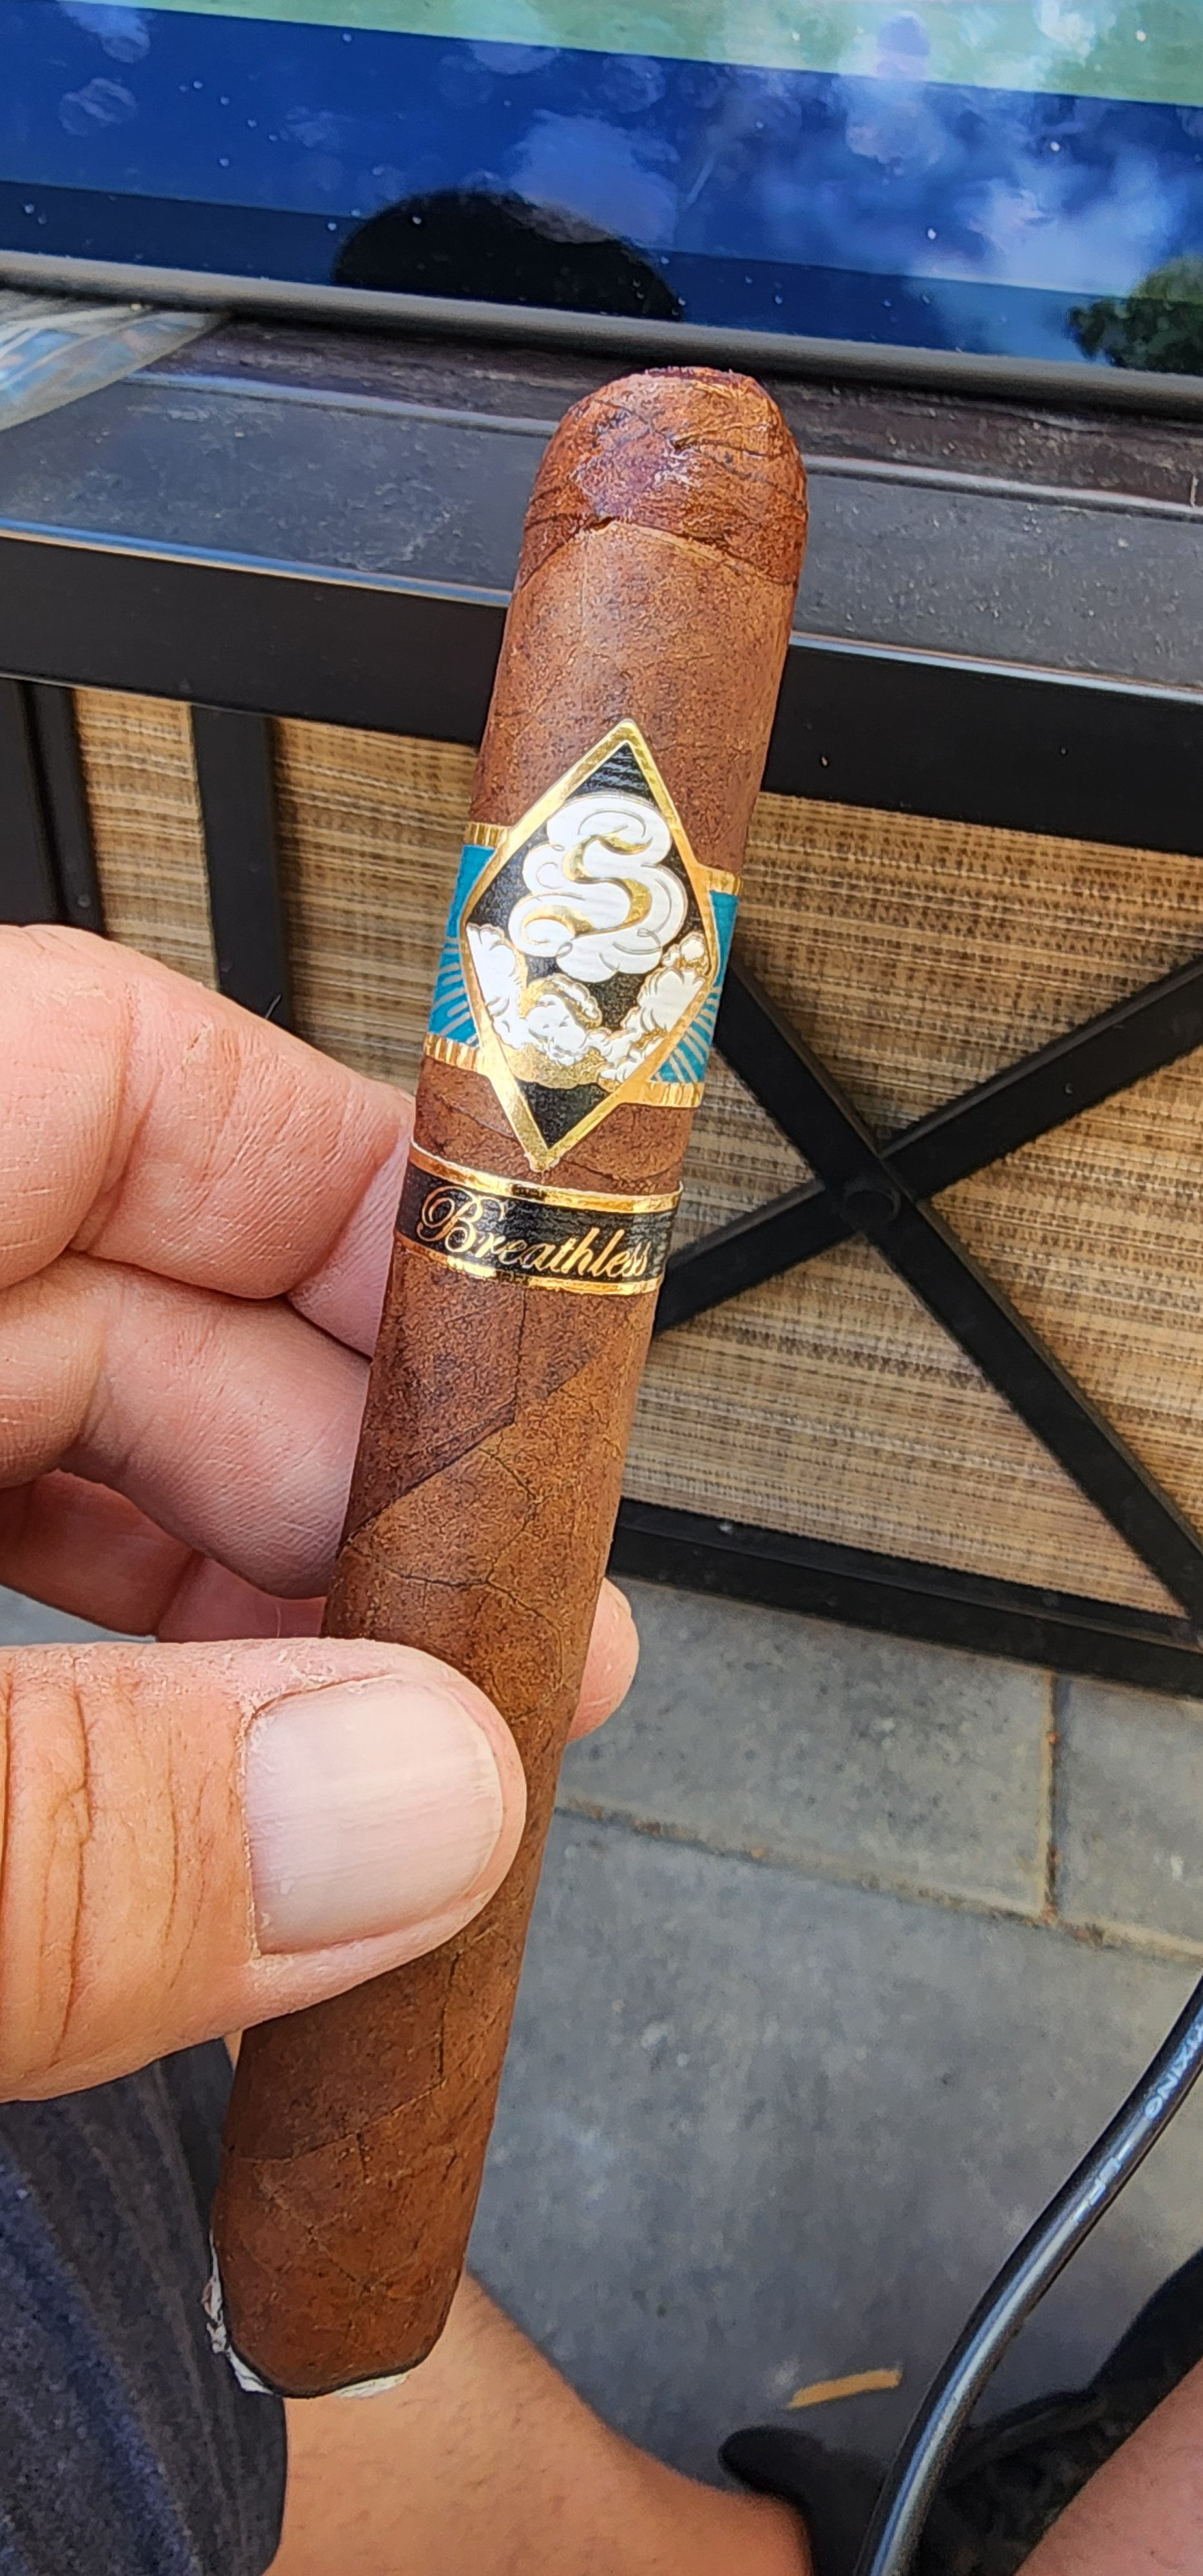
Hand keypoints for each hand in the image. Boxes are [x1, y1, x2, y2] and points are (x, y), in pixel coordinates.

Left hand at [0, 927, 636, 2100]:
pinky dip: (95, 1670)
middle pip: (114, 1273)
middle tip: (505, 1666)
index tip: (530, 1344)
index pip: (103, 1060)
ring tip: (391, 1777)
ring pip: (43, 1439)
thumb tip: (413, 1805)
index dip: (348, 1175)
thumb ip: (84, 1834)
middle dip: (342, 1469)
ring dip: (239, 1601)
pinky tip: (195, 1807)